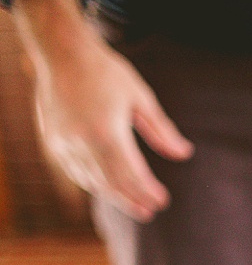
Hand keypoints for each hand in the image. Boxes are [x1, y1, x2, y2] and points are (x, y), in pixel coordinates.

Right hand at [12, 0, 192, 220]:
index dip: (146, 190)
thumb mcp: (141, 98)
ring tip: (134, 205)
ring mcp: (64, 143)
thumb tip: (184, 154)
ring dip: (113, 195)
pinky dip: (93, 182)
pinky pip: (75, 171)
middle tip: (150, 212)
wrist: (61, 52)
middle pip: (110, 183)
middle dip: (131, 200)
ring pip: (91, 180)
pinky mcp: (53, 140)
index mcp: (107, 132)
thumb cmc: (105, 72)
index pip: (131, 173)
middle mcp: (82, 142)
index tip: (162, 201)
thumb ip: (161, 130)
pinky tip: (107, 188)